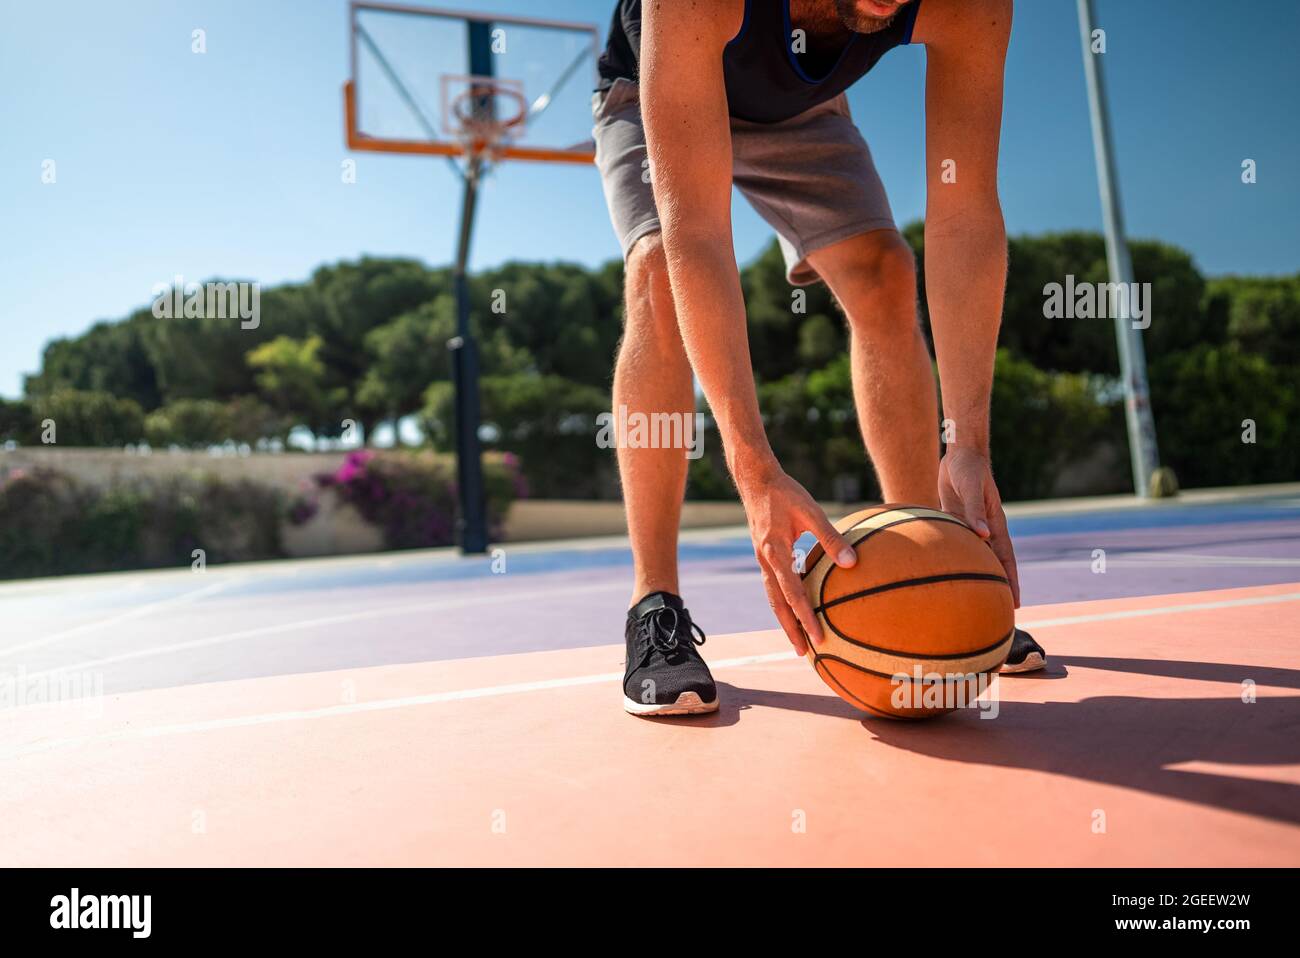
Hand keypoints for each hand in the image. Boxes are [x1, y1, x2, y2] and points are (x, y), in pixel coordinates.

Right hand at [736, 463, 857, 654]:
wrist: (755, 479)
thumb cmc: (785, 492)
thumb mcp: (811, 512)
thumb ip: (830, 538)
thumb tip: (853, 563)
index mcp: (775, 552)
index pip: (792, 593)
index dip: (805, 618)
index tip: (818, 637)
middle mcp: (765, 560)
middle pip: (776, 604)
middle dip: (789, 629)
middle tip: (802, 653)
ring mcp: (762, 559)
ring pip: (772, 597)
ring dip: (784, 619)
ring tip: (797, 638)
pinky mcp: (764, 554)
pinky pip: (773, 584)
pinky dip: (782, 600)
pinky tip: (795, 606)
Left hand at [937, 446, 1020, 606]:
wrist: (958, 455)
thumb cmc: (968, 469)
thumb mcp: (972, 488)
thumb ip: (975, 511)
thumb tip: (983, 535)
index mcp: (995, 525)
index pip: (1007, 559)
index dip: (1013, 581)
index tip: (1017, 603)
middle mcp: (985, 530)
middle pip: (993, 564)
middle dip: (998, 586)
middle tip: (998, 611)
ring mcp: (971, 527)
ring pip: (975, 557)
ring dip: (976, 575)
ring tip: (973, 598)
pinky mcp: (956, 521)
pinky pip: (956, 544)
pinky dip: (955, 558)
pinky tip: (946, 572)